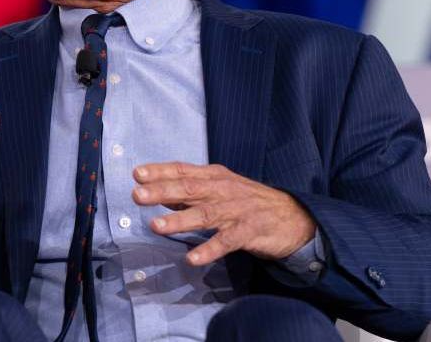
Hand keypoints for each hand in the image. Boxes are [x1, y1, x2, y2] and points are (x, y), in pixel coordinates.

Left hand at [131, 162, 315, 265]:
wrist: (294, 216)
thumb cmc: (249, 202)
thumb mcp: (220, 190)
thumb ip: (190, 193)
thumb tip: (158, 195)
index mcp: (214, 177)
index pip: (183, 171)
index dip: (160, 172)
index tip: (136, 174)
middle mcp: (223, 190)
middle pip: (189, 189)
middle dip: (162, 191)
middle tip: (137, 195)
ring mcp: (237, 210)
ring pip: (205, 214)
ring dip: (179, 220)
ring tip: (155, 226)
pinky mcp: (250, 231)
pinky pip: (227, 242)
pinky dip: (209, 250)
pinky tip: (192, 259)